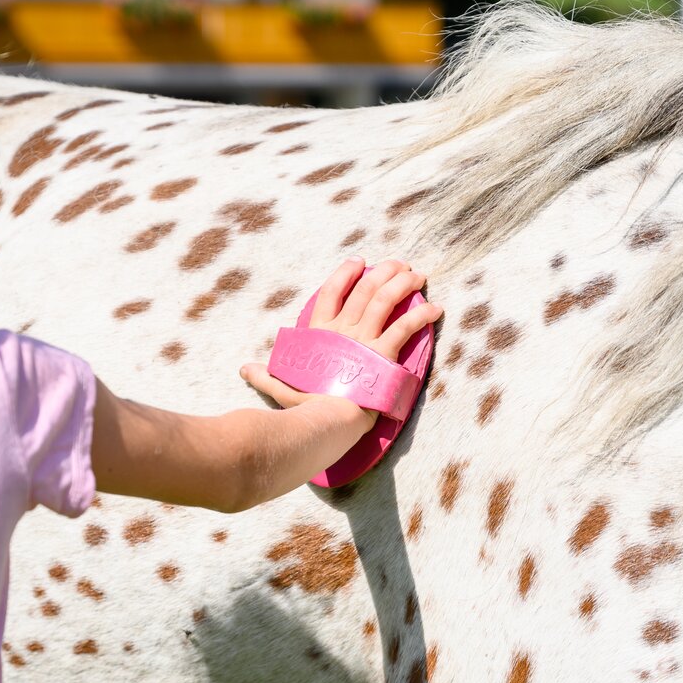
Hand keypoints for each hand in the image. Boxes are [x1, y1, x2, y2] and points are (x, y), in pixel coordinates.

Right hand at [240, 257, 441, 411]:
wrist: (324, 421)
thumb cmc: (303, 405)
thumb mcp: (280, 386)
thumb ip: (265, 375)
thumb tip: (245, 368)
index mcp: (319, 333)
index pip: (331, 293)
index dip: (345, 274)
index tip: (360, 262)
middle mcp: (343, 331)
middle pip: (365, 290)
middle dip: (384, 272)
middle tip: (399, 264)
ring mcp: (363, 340)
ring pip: (385, 300)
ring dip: (403, 283)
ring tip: (418, 275)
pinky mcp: (383, 355)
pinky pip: (405, 327)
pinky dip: (422, 315)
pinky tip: (436, 309)